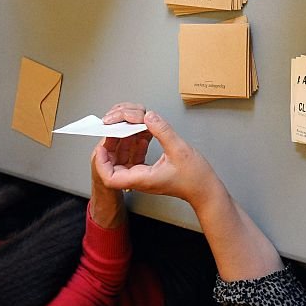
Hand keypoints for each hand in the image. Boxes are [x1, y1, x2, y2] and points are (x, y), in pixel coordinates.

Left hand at [96, 104, 218, 207]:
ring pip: (124, 156)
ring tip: (128, 121)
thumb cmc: (194, 177)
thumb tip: (148, 117)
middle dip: (112, 141)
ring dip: (123, 138)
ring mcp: (143, 174)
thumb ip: (162, 131)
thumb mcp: (179, 150)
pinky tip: (143, 129)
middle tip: (116, 123)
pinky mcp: (149, 169)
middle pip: (113, 164)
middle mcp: (139, 178)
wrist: (205, 189)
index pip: (109, 177)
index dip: (101, 161)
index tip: (103, 142)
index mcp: (142, 178)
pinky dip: (135, 140)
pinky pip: (135, 154)